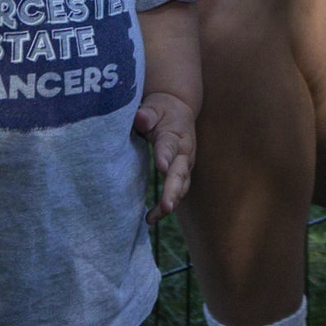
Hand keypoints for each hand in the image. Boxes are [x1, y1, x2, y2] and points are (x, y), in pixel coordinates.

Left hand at [133, 90, 195, 222]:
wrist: (179, 108)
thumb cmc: (162, 109)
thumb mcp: (154, 107)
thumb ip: (147, 114)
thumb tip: (140, 119)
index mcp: (175, 134)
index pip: (169, 146)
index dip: (165, 156)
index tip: (161, 166)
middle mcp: (184, 152)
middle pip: (180, 173)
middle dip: (172, 190)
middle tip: (165, 205)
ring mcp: (185, 165)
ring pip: (181, 186)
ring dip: (170, 202)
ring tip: (154, 217)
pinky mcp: (181, 173)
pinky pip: (177, 192)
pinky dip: (166, 206)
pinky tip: (150, 218)